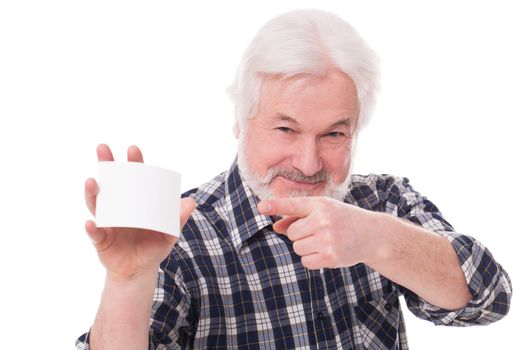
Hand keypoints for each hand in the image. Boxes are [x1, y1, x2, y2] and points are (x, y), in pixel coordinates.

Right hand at [84, 144, 195, 280]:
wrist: (140, 271)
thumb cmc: (153, 247)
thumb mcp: (169, 233)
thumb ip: (178, 219)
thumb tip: (191, 202)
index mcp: (135, 202)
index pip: (134, 178)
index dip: (133, 164)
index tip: (133, 149)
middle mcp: (118, 207)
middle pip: (110, 182)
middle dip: (106, 165)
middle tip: (103, 149)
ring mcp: (107, 222)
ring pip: (96, 203)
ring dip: (92, 192)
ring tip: (92, 182)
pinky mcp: (100, 240)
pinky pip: (94, 232)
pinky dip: (92, 228)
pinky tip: (91, 223)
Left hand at [258, 197, 381, 268]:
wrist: (372, 235)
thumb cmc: (342, 219)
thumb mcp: (322, 211)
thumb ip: (296, 217)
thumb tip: (274, 227)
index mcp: (320, 204)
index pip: (293, 205)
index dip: (275, 206)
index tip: (260, 207)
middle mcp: (323, 220)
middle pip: (291, 233)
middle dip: (300, 234)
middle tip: (320, 231)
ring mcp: (327, 240)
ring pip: (297, 248)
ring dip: (306, 247)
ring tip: (325, 240)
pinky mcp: (330, 257)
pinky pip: (305, 261)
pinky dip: (312, 259)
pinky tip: (327, 251)